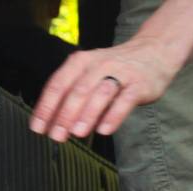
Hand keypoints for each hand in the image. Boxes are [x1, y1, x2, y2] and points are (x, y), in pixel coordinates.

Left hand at [29, 35, 180, 142]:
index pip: (58, 84)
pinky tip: (104, 130)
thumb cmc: (115, 69)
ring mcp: (120, 74)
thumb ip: (74, 95)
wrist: (153, 53)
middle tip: (56, 136)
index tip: (38, 128)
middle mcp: (98, 65)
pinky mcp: (138, 85)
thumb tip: (55, 124)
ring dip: (87, 114)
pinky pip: (125, 101)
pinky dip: (113, 115)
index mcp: (81, 62)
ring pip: (100, 93)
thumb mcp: (90, 74)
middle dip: (65, 114)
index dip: (46, 107)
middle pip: (78, 90)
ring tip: (77, 133)